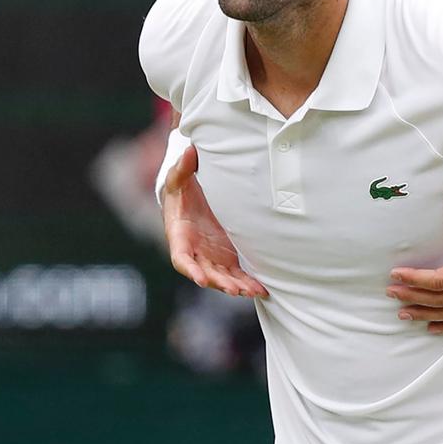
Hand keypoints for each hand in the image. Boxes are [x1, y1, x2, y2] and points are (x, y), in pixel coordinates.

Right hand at [162, 145, 267, 298]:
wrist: (192, 197)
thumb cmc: (182, 189)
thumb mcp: (179, 177)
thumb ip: (183, 167)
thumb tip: (190, 151)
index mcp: (179, 236)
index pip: (181, 258)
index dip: (190, 269)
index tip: (200, 278)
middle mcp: (195, 252)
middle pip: (205, 274)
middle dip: (219, 283)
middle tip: (235, 289)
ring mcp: (211, 257)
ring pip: (223, 278)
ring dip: (237, 286)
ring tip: (254, 291)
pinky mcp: (226, 258)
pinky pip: (237, 274)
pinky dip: (248, 283)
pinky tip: (262, 289)